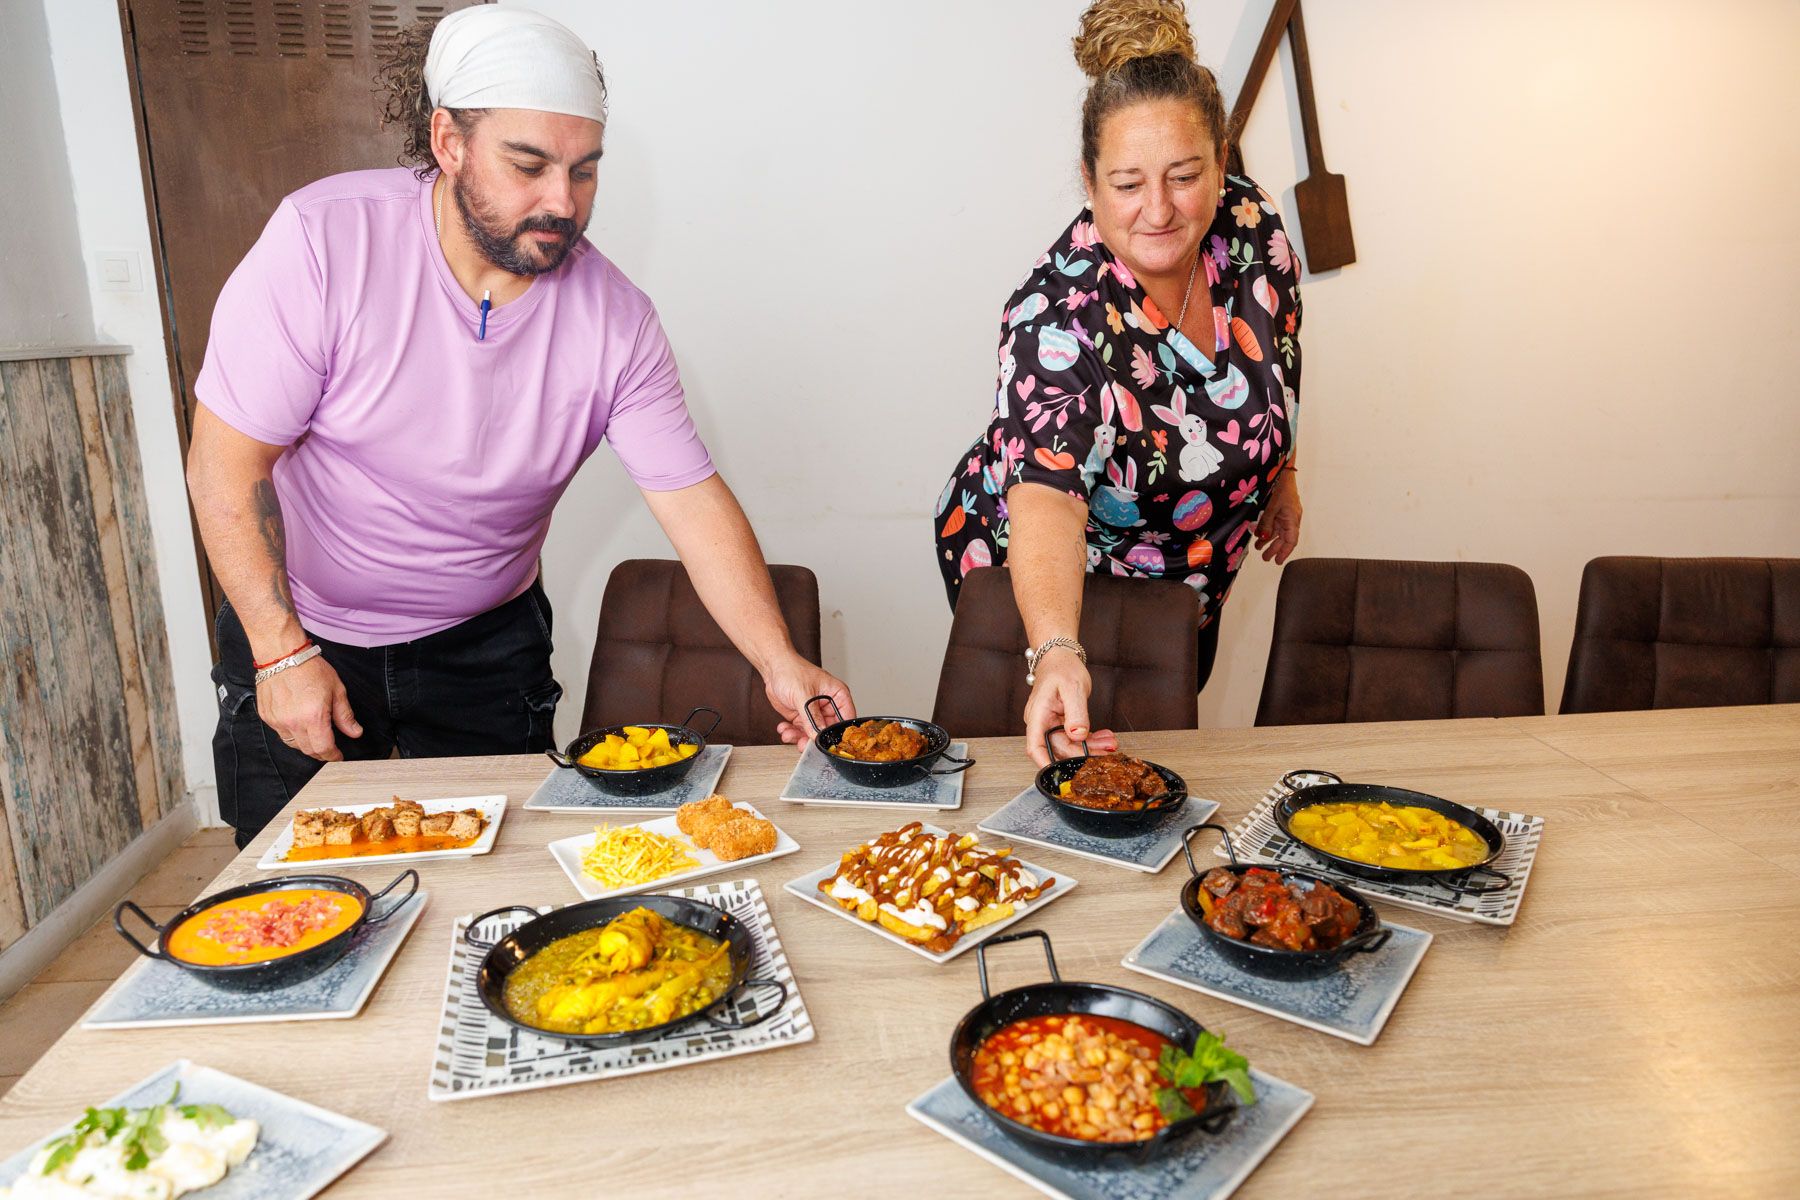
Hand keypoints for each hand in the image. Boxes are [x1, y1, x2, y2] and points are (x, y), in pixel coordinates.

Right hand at [256, 655, 361, 760]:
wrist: (282, 655)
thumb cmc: (310, 668)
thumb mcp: (336, 690)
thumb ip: (345, 715)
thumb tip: (355, 732)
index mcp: (313, 717)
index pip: (324, 748)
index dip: (333, 755)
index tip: (338, 756)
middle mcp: (293, 722)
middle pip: (308, 750)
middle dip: (321, 752)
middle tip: (329, 748)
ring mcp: (277, 721)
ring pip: (293, 744)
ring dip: (306, 744)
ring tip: (314, 735)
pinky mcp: (267, 716)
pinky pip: (281, 733)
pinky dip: (291, 733)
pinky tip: (298, 722)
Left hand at [761, 652, 855, 746]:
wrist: (773, 668)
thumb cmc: (791, 670)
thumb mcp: (804, 695)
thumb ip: (811, 717)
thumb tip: (817, 734)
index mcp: (837, 695)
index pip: (846, 719)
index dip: (839, 734)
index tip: (828, 743)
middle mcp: (828, 706)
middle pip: (828, 731)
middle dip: (814, 739)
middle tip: (803, 744)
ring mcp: (815, 713)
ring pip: (813, 734)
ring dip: (799, 737)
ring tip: (789, 734)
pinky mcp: (801, 717)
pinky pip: (800, 732)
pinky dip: (791, 733)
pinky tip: (784, 728)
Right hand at [1022, 650, 1117, 767]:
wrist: (1060, 657)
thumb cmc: (1061, 668)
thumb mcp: (1072, 688)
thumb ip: (1076, 713)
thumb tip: (1077, 735)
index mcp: (1038, 715)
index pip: (1036, 747)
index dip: (1046, 764)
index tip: (1060, 775)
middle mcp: (1041, 723)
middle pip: (1059, 749)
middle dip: (1083, 753)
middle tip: (1105, 751)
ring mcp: (1051, 724)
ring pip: (1069, 745)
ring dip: (1090, 747)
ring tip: (1109, 743)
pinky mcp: (1061, 724)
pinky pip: (1074, 738)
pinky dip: (1089, 740)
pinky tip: (1103, 738)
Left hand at [1254, 471, 1302, 563]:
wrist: (1281, 470)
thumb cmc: (1279, 487)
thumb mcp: (1270, 507)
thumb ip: (1266, 524)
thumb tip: (1262, 538)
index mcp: (1292, 518)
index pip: (1291, 540)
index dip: (1285, 552)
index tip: (1277, 561)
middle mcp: (1291, 517)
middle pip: (1284, 538)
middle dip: (1275, 548)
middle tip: (1265, 558)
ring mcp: (1286, 513)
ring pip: (1279, 531)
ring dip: (1269, 540)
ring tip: (1259, 548)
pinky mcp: (1281, 509)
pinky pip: (1275, 523)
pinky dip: (1268, 530)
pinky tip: (1259, 535)